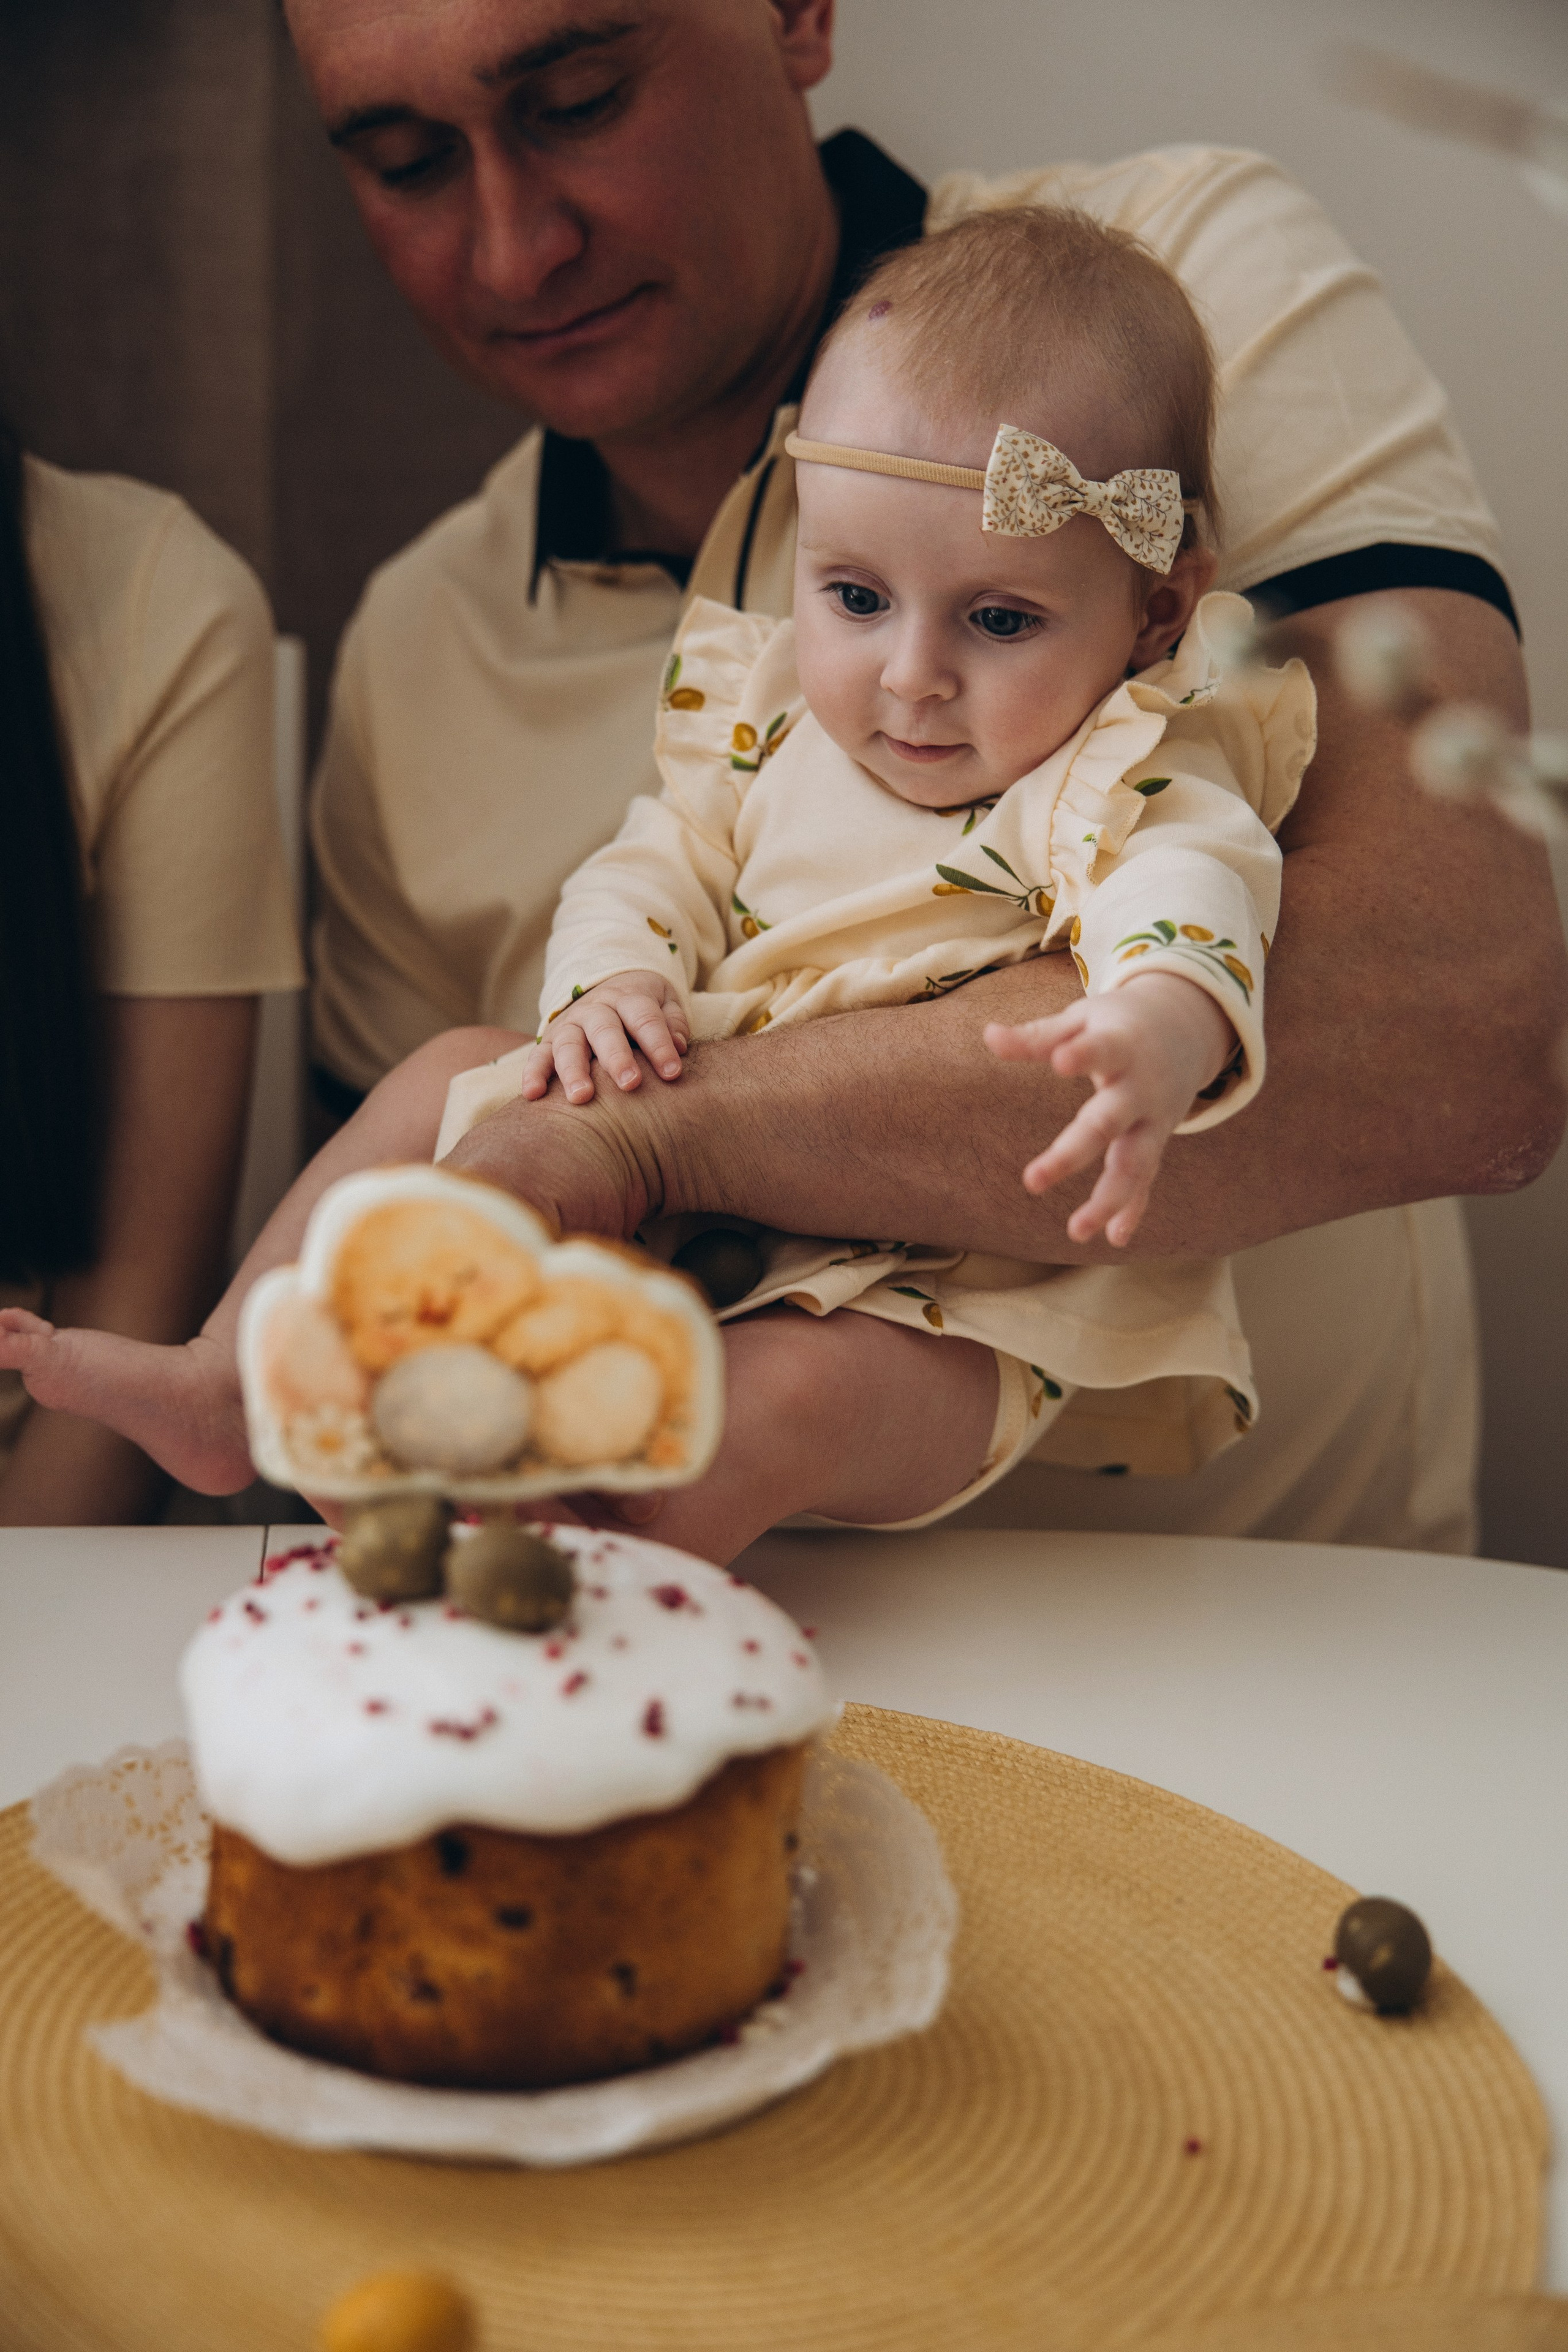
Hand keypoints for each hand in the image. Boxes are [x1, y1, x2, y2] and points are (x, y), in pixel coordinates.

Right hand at [519, 970, 689, 1105]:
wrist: (606, 984)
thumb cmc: (642, 1007)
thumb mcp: (664, 1001)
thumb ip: (672, 1021)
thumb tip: (679, 1047)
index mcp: (628, 997)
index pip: (644, 1019)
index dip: (658, 1045)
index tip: (672, 1072)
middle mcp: (596, 1009)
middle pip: (604, 1030)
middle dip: (616, 1057)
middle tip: (630, 1083)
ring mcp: (570, 1024)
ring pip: (568, 1044)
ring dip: (573, 1070)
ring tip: (581, 1097)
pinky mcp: (549, 1040)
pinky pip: (538, 1055)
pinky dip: (533, 1074)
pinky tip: (532, 1095)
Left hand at [984, 973, 1234, 1245]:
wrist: (1186, 1027)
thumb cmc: (1119, 1024)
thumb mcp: (1082, 1020)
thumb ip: (1038, 1036)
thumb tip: (987, 1036)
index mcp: (1121, 1047)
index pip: (1102, 1050)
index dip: (1082, 1054)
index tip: (1060, 1061)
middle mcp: (1140, 1088)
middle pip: (1108, 1122)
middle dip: (1073, 1153)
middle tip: (1032, 1181)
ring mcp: (1153, 1119)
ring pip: (1134, 1163)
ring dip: (1108, 1199)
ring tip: (1077, 1231)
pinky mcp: (1156, 1140)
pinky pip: (1146, 1180)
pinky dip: (1134, 1209)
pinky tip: (1113, 1238)